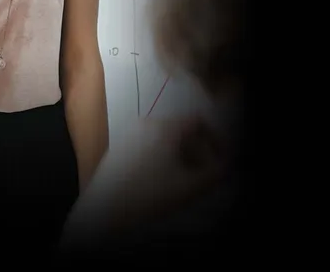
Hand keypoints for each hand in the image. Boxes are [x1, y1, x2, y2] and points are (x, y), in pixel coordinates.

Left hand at [65, 114, 231, 239]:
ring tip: (182, 178)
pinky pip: (147, 144)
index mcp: (164, 128)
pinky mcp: (118, 147)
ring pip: (164, 138)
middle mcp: (145, 124)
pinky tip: (160, 180)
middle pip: (181, 129)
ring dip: (179, 154)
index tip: (220, 156)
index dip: (215, 138)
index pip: (198, 121)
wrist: (105, 209)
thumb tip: (224, 164)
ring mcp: (129, 134)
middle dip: (197, 149)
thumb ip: (216, 173)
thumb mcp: (191, 187)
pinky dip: (160, 156)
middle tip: (203, 171)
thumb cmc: (146, 196)